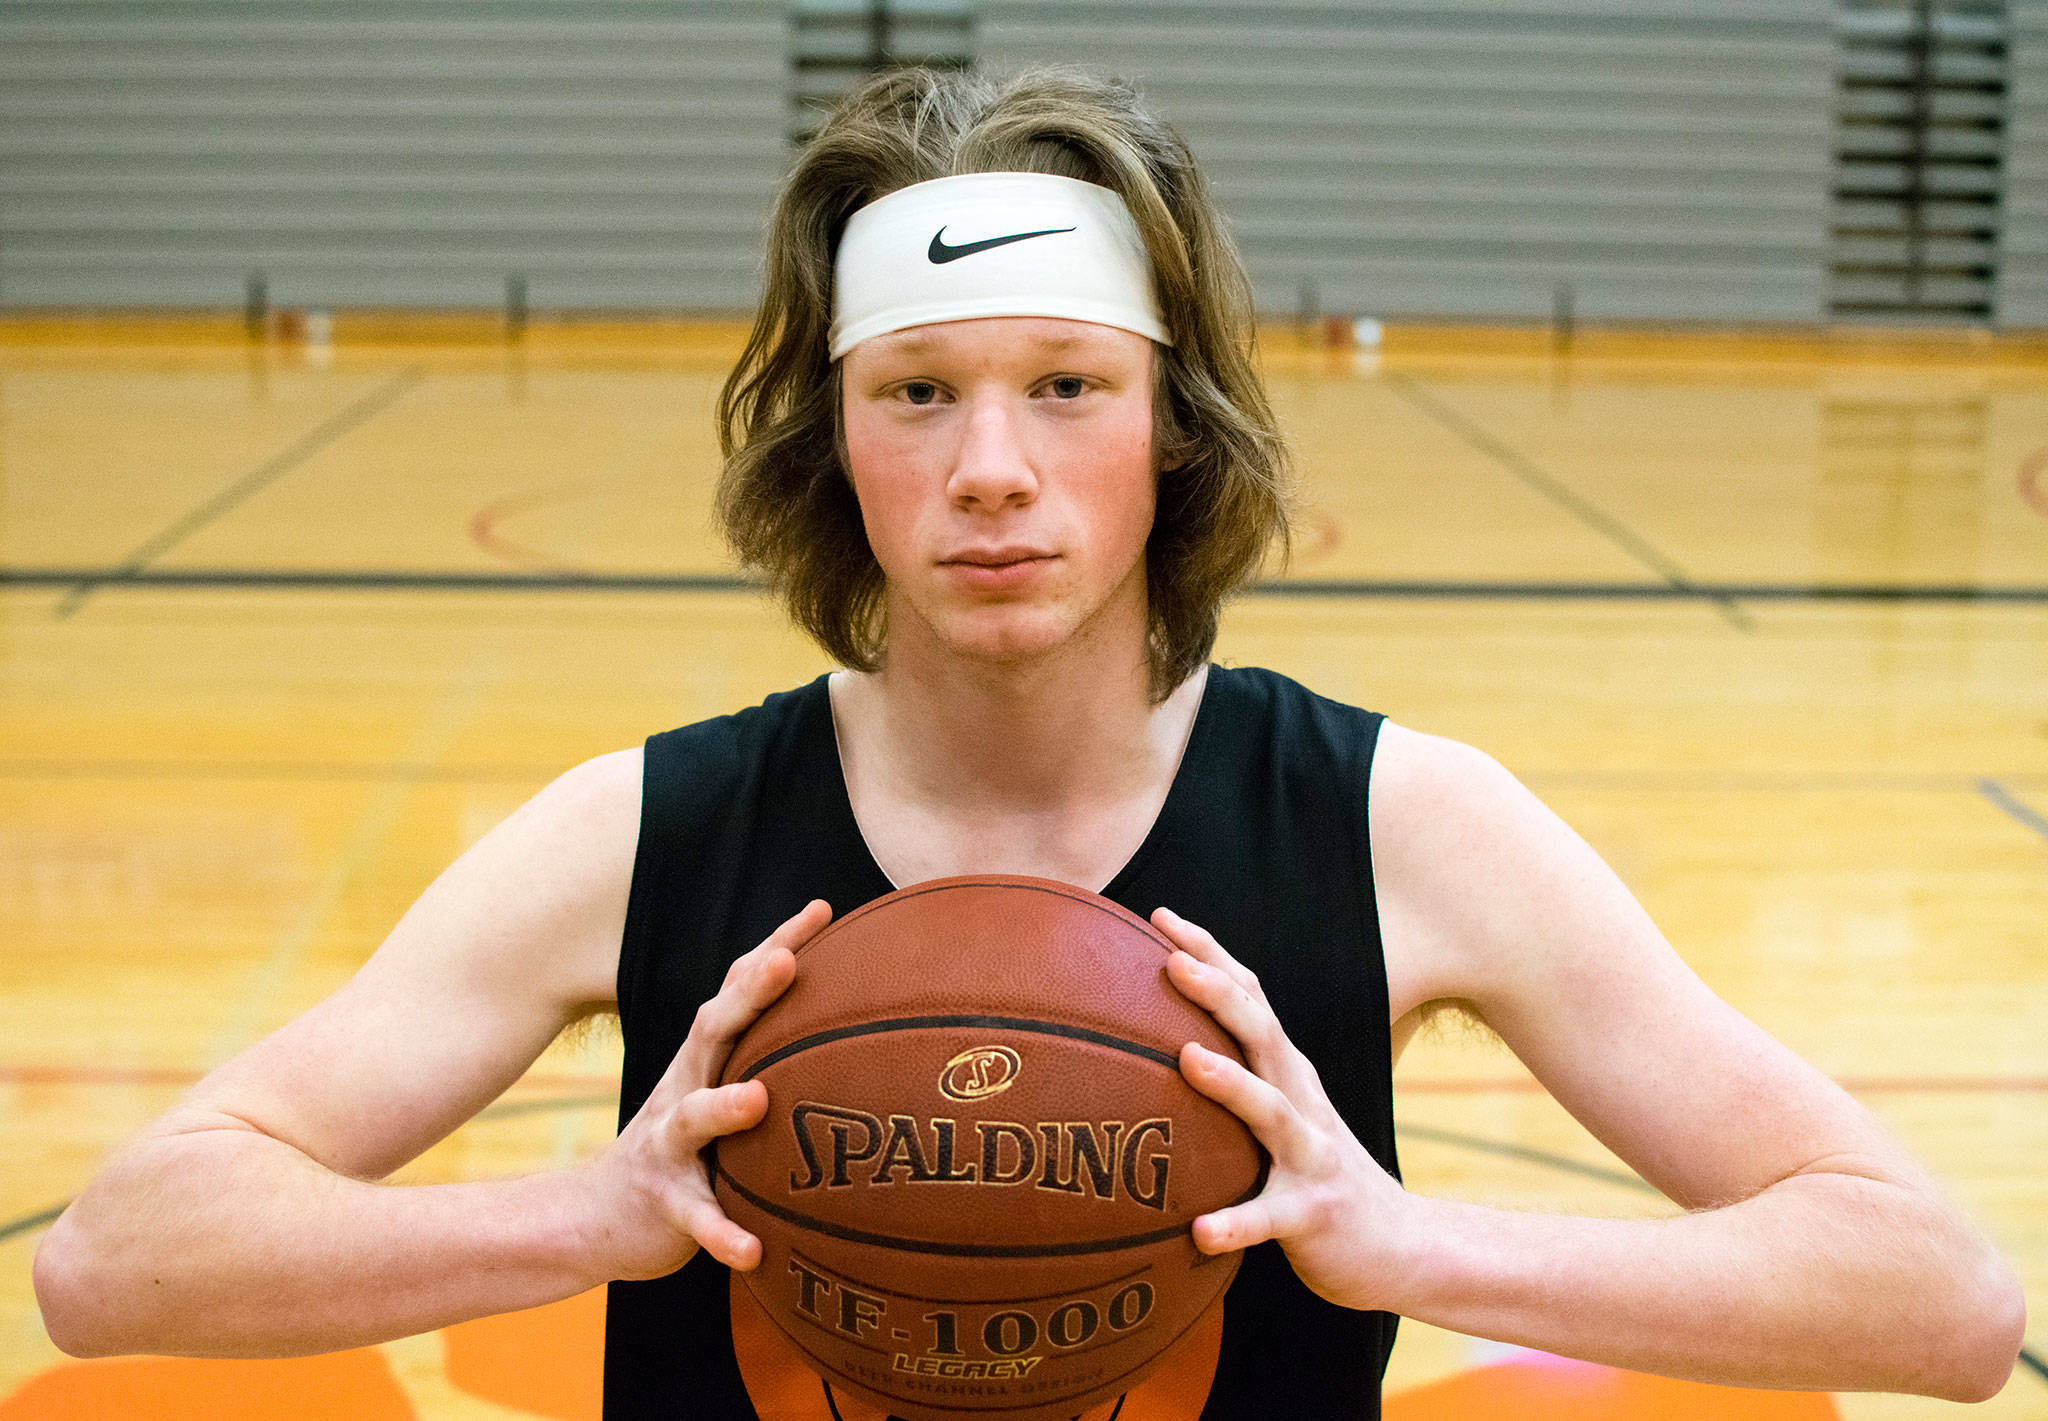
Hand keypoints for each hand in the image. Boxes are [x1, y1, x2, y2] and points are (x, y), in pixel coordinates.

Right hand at [576, 900, 829, 1281]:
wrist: (595, 1218)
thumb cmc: (683, 1146)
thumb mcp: (716, 1092)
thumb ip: (768, 1059)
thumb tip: (854, 1025)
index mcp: (705, 1060)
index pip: (738, 991)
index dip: (775, 946)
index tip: (819, 911)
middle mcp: (683, 1090)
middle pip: (712, 1031)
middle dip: (747, 994)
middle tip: (785, 964)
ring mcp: (667, 1147)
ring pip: (692, 1119)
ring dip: (722, 1106)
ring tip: (757, 1099)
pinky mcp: (664, 1205)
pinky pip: (696, 1218)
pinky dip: (722, 1232)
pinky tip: (753, 1250)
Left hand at [1155, 906, 1414, 1312]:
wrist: (1399, 1243)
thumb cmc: (1316, 1173)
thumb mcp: (1280, 1115)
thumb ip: (1236, 1080)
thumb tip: (1157, 1044)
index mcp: (1287, 1073)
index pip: (1250, 998)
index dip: (1210, 954)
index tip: (1160, 916)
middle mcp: (1301, 1101)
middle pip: (1263, 1034)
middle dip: (1218, 993)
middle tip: (1170, 961)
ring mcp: (1311, 1156)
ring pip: (1270, 1113)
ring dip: (1231, 1084)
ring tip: (1187, 1059)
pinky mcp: (1312, 1215)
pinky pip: (1269, 1218)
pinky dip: (1236, 1223)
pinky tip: (1200, 1232)